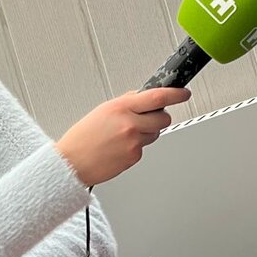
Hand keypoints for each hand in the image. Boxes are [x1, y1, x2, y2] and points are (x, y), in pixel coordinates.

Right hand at [55, 86, 190, 186]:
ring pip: (154, 134)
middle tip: (148, 118)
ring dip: (146, 132)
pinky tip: (119, 147)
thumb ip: (126, 103)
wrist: (72, 163)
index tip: (183, 93)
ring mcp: (133, 141)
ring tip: (123, 136)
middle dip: (160, 117)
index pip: (157, 97)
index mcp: (121, 107)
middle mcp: (129, 123)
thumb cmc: (82, 138)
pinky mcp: (134, 156)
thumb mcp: (102, 111)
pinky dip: (136, 147)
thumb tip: (144, 98)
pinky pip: (144, 148)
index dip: (176, 94)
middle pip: (163, 118)